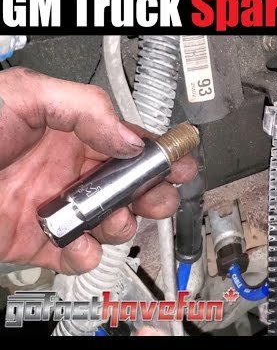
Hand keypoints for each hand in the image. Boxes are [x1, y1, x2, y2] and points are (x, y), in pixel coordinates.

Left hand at [0, 67, 196, 274]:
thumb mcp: (24, 95)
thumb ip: (85, 108)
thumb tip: (130, 138)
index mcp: (72, 132)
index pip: (129, 141)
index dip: (159, 151)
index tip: (179, 161)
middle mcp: (69, 169)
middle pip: (130, 184)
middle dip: (153, 191)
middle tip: (157, 194)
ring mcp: (56, 206)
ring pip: (112, 220)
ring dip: (123, 224)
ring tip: (114, 220)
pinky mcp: (38, 240)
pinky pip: (77, 253)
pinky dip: (87, 255)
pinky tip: (81, 244)